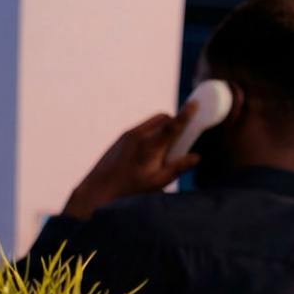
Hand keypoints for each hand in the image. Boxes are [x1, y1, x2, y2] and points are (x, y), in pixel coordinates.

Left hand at [63, 102, 200, 219]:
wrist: (98, 190)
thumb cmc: (129, 190)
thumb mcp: (157, 182)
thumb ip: (178, 168)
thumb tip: (196, 157)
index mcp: (150, 147)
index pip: (172, 126)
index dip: (186, 114)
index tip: (195, 104)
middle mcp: (138, 136)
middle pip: (163, 118)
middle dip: (173, 123)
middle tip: (179, 141)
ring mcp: (128, 135)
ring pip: (152, 122)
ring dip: (162, 128)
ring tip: (162, 150)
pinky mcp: (121, 138)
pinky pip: (142, 128)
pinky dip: (150, 133)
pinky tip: (147, 154)